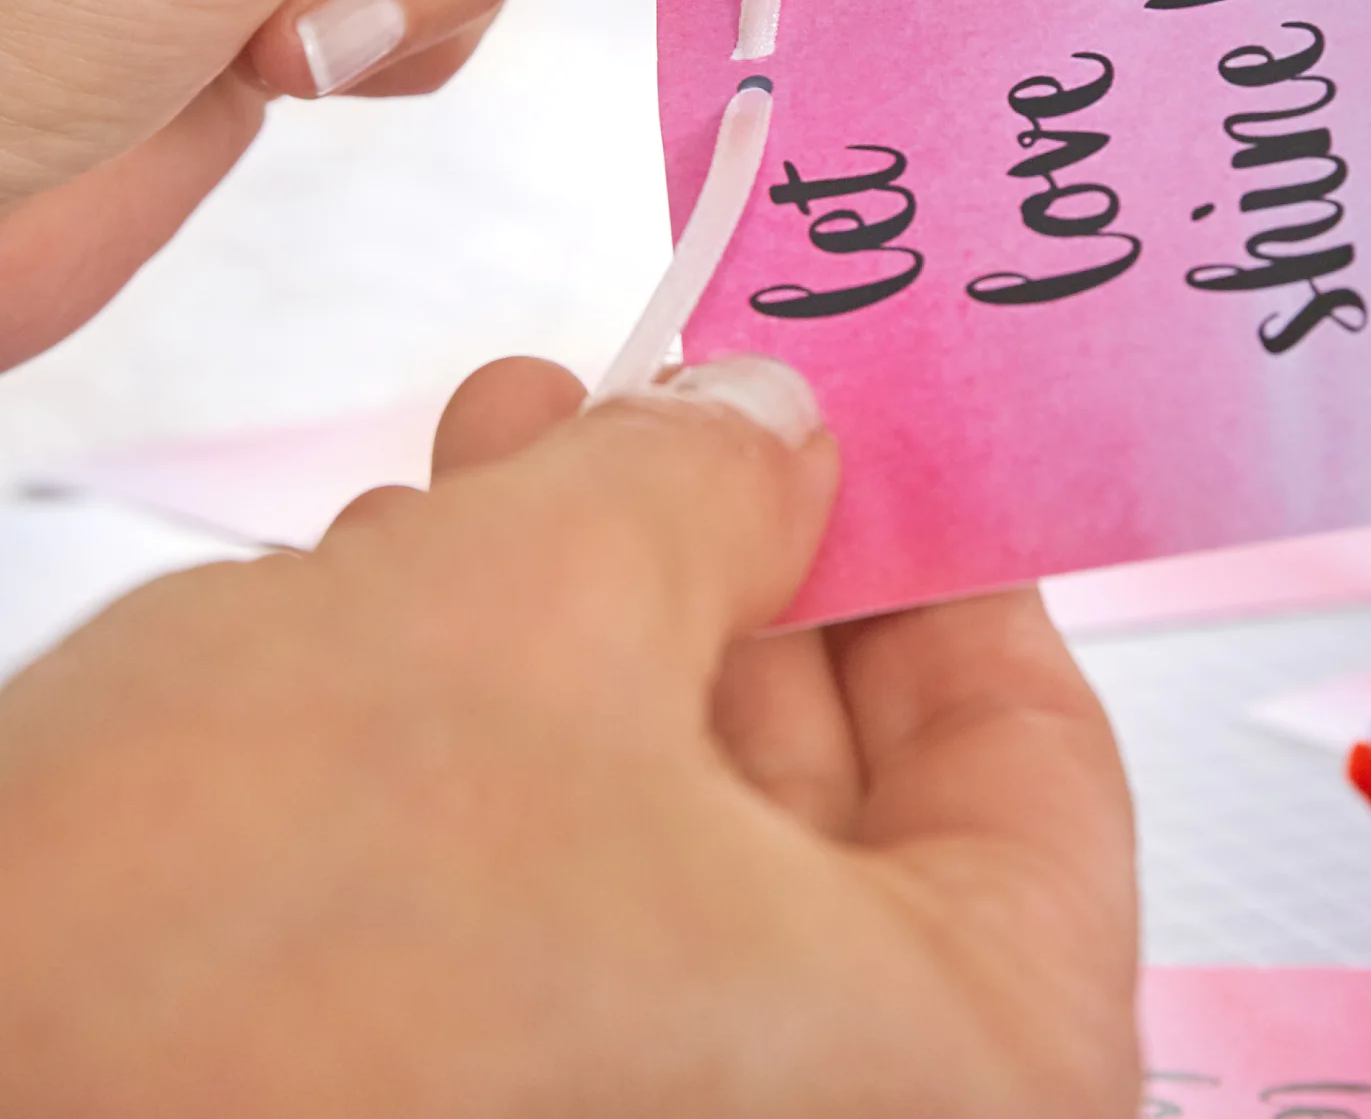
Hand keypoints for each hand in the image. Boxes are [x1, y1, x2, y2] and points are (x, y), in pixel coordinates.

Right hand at [0, 355, 1138, 1116]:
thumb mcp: (528, 615)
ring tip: (502, 466)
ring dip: (586, 624)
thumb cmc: (241, 973)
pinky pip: (549, 913)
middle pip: (834, 798)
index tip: (861, 434)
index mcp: (941, 1078)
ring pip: (671, 838)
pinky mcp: (474, 1110)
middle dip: (722, 566)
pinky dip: (496, 749)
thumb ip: (695, 485)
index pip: (1034, 781)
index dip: (936, 565)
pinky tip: (402, 607)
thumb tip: (768, 429)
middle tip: (667, 416)